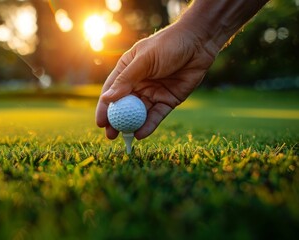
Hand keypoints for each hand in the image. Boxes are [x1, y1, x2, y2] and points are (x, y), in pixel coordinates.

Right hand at [95, 23, 218, 139]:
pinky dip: (149, 125)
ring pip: (139, 113)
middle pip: (124, 106)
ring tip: (125, 138)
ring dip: (132, 126)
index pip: (112, 91)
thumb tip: (107, 98)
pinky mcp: (168, 100)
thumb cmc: (168, 44)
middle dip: (116, 121)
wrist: (199, 42)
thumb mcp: (144, 60)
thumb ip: (126, 80)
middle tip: (110, 135)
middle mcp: (138, 83)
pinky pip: (156, 115)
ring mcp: (153, 92)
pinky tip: (141, 134)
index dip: (105, 107)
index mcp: (127, 70)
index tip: (100, 122)